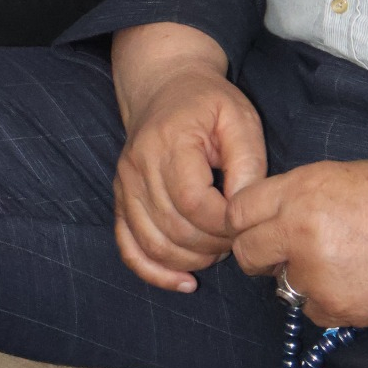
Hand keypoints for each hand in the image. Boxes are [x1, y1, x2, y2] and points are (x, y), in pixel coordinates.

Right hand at [111, 23, 267, 293]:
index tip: (246, 221)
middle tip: (237, 238)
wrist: (165, 86)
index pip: (194, 202)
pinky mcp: (120, 201)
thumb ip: (248, 163)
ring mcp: (124, 186)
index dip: (224, 223)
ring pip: (153, 245)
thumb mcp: (240, 119)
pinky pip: (129, 249)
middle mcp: (139, 166)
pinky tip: (185, 281)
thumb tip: (245, 210)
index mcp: (171, 142)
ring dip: (190, 260)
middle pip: (174, 229)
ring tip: (218, 250)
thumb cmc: (209, 103)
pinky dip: (155, 272)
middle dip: (212, 245)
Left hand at [227, 159, 367, 328]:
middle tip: (282, 247)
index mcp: (303, 191)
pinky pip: (311, 307)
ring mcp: (316, 275)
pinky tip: (355, 277)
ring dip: (298, 274)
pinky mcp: (335, 309)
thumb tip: (273, 214)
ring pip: (281, 283)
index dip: (244, 218)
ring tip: (338, 258)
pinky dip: (325, 297)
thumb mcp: (343, 173)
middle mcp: (300, 233)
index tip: (253, 223)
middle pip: (246, 254)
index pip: (239, 211)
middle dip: (259, 251)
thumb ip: (300, 193)